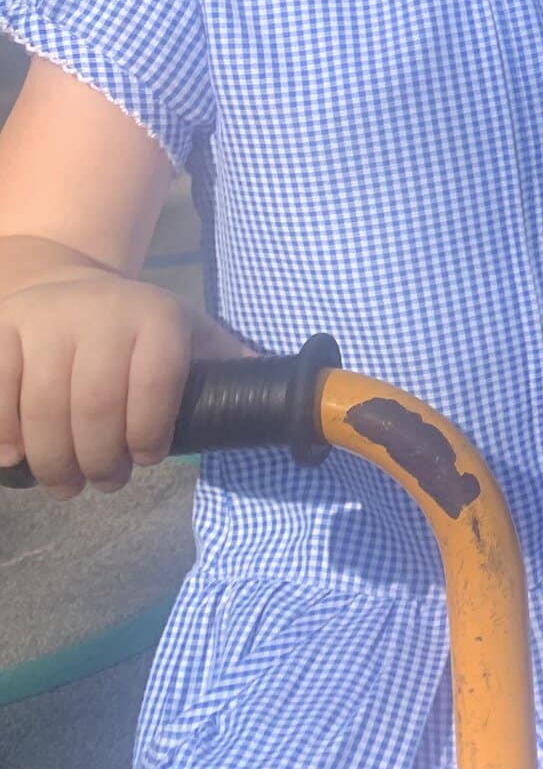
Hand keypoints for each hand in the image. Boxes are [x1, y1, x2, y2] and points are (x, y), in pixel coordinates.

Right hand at [0, 273, 231, 496]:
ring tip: (67, 484)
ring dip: (55, 460)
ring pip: (43, 407)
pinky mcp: (1, 332)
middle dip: (101, 459)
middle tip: (105, 484)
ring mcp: (45, 322)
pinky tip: (14, 460)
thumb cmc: (135, 324)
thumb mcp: (186, 329)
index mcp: (154, 317)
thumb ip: (226, 360)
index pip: (155, 382)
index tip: (149, 459)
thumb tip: (287, 392)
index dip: (150, 430)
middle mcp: (100, 315)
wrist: (66, 284)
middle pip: (95, 405)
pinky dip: (4, 434)